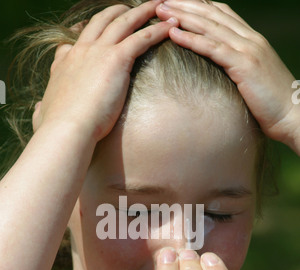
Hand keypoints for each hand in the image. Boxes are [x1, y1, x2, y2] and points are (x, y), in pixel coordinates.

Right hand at [33, 1, 176, 142]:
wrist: (67, 128)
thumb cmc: (55, 127)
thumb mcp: (43, 112)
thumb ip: (43, 108)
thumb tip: (39, 109)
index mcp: (65, 64)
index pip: (74, 41)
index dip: (84, 32)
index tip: (89, 29)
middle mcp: (81, 51)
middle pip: (101, 22)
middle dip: (116, 12)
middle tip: (127, 8)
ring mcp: (99, 52)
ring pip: (124, 22)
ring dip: (142, 11)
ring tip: (156, 5)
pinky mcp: (117, 59)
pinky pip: (142, 38)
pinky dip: (158, 30)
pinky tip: (170, 27)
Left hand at [156, 0, 299, 150]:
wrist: (292, 114)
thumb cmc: (272, 103)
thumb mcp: (254, 77)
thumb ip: (239, 66)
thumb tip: (222, 68)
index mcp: (252, 40)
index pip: (222, 14)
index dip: (199, 5)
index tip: (177, 2)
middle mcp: (250, 39)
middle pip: (212, 15)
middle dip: (185, 6)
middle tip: (161, 1)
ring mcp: (248, 50)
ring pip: (210, 27)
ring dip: (183, 17)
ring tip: (161, 12)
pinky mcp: (243, 65)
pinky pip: (212, 48)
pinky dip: (192, 39)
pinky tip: (174, 34)